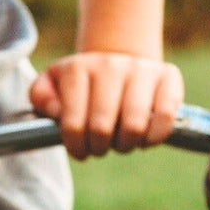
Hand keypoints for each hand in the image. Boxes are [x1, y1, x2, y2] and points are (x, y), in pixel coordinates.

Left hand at [30, 52, 182, 158]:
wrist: (119, 60)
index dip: (76, 146)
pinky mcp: (168, 76)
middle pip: (103, 128)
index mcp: (78, 69)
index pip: (73, 124)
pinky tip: (143, 139)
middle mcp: (110, 65)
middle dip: (99, 148)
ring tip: (120, 142)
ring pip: (135, 125)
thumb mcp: (52, 83)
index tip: (79, 149)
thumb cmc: (82, 84)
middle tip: (99, 147)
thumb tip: (56, 112)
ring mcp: (141, 69)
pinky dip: (154, 137)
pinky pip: (166, 116)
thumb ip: (41, 96)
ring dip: (125, 145)